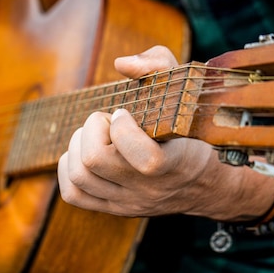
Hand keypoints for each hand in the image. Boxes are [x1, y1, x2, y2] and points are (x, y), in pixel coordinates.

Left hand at [57, 46, 258, 219]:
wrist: (205, 184)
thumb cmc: (191, 128)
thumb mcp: (185, 90)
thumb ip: (158, 65)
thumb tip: (121, 63)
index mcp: (174, 163)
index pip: (143, 158)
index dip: (123, 128)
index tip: (125, 113)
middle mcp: (149, 189)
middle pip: (95, 160)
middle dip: (93, 129)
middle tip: (109, 122)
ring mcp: (129, 202)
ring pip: (80, 176)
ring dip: (78, 146)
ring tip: (99, 136)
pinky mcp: (113, 208)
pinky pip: (72, 194)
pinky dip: (69, 167)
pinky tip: (85, 151)